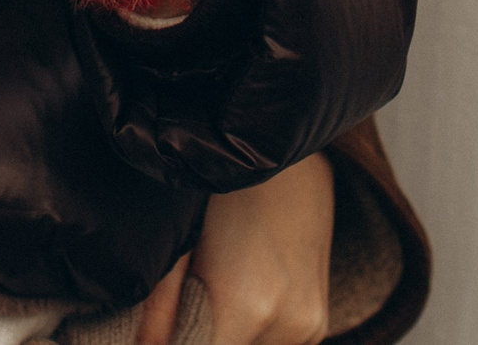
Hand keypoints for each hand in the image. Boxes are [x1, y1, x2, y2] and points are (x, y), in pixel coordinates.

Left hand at [137, 153, 335, 344]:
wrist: (290, 151)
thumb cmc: (225, 188)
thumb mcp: (183, 240)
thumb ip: (159, 306)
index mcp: (247, 307)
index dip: (176, 343)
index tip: (160, 334)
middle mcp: (287, 324)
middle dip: (201, 339)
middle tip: (180, 312)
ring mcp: (309, 326)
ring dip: (228, 337)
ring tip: (211, 297)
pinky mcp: (318, 322)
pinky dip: (252, 334)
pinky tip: (237, 296)